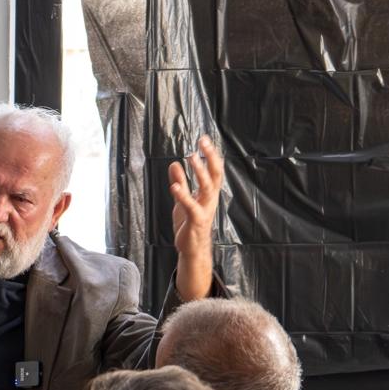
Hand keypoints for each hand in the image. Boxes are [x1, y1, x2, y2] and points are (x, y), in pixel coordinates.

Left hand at [169, 135, 223, 300]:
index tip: (204, 139)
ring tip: (190, 157)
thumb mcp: (182, 200)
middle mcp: (210, 199)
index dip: (210, 155)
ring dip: (199, 172)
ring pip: (207, 187)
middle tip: (202, 142)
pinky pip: (191, 206)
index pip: (213, 170)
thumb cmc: (189, 224)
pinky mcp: (196, 221)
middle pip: (215, 174)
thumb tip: (175, 164)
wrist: (192, 249)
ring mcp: (205, 210)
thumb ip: (180, 182)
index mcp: (208, 194)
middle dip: (210, 157)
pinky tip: (174, 186)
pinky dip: (183, 195)